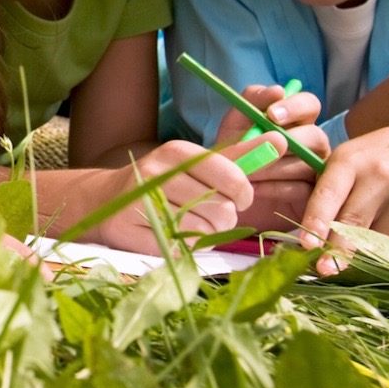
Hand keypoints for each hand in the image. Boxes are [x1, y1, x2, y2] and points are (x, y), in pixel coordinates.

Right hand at [88, 139, 279, 253]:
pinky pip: (182, 247)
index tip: (240, 198)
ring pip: (204, 231)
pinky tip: (171, 233)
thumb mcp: (199, 164)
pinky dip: (185, 245)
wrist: (107, 200)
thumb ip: (239, 156)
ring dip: (205, 233)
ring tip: (187, 221)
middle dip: (224, 217)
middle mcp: (157, 172)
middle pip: (222, 209)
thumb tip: (282, 139)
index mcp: (177, 151)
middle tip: (209, 212)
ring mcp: (143, 203)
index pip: (233, 176)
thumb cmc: (164, 181)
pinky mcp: (134, 231)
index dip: (243, 194)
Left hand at [212, 84, 325, 229]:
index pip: (309, 104)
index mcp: (295, 121)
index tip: (271, 114)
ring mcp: (315, 169)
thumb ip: (251, 102)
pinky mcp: (311, 195)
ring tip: (248, 171)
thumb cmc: (234, 152)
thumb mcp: (235, 124)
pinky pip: (301, 189)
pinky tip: (255, 189)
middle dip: (288, 140)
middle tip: (264, 145)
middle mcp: (311, 143)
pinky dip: (275, 187)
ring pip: (306, 163)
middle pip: (315, 134)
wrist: (226, 192)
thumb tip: (277, 91)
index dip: (294, 106)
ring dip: (273, 166)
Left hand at [299, 126, 388, 274]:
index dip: (316, 222)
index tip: (307, 246)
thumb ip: (326, 196)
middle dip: (337, 251)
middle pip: (354, 222)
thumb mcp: (343, 165)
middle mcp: (380, 174)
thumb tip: (311, 243)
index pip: (329, 195)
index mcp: (349, 161)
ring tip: (354, 260)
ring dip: (365, 255)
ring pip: (380, 239)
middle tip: (324, 271)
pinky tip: (385, 248)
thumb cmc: (369, 163)